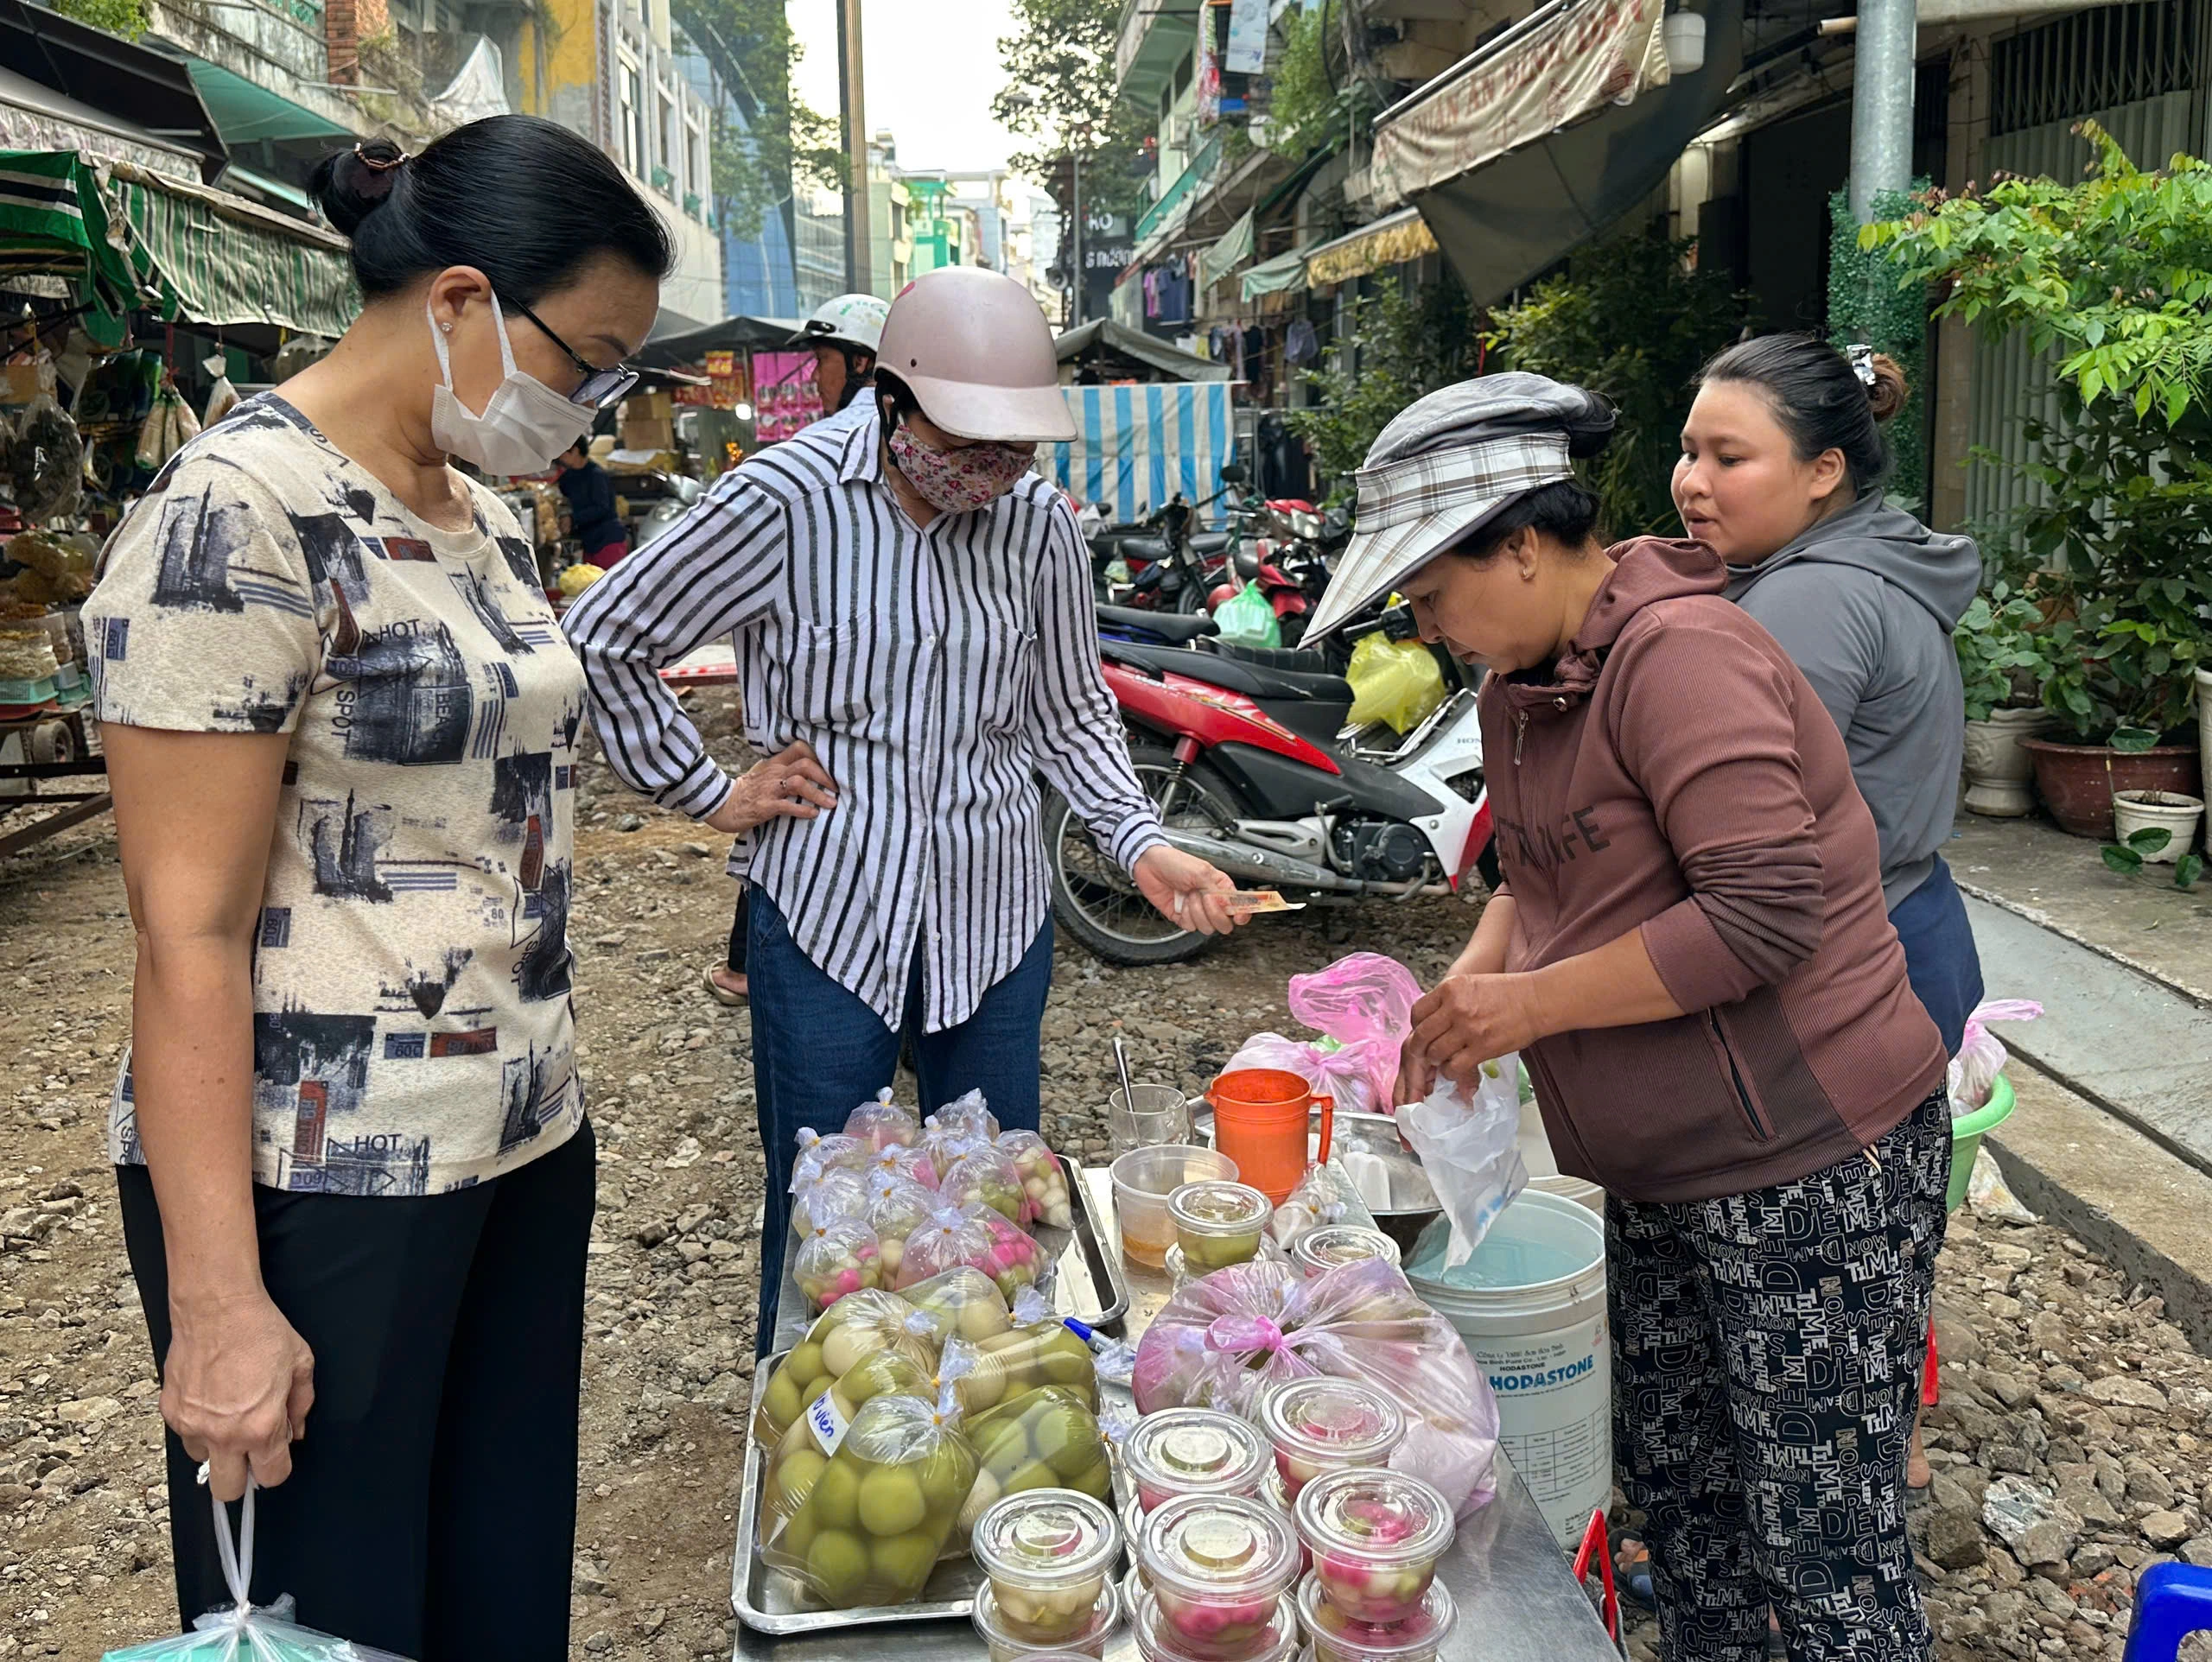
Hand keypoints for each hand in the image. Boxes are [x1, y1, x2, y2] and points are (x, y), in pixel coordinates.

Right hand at [162, 1290, 314, 1500]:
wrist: (216, 1307)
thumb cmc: (260, 1331)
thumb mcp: (300, 1364)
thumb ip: (300, 1405)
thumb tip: (294, 1431)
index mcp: (260, 1427)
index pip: (270, 1476)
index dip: (277, 1466)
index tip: (277, 1453)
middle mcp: (223, 1434)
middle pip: (227, 1492)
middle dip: (241, 1478)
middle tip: (250, 1450)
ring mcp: (193, 1426)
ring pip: (204, 1462)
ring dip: (217, 1448)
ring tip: (229, 1415)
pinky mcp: (171, 1412)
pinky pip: (186, 1436)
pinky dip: (199, 1426)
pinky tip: (211, 1399)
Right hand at [705, 743, 836, 834]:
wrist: (723, 805)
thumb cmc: (748, 790)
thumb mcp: (765, 772)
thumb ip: (784, 768)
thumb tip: (810, 768)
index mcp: (775, 762)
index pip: (800, 748)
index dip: (819, 755)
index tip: (833, 767)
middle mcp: (774, 773)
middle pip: (805, 765)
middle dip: (825, 776)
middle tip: (837, 788)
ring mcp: (769, 789)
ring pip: (799, 783)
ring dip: (818, 794)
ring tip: (831, 804)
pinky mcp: (765, 807)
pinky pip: (787, 806)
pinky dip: (803, 810)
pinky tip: (813, 814)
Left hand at [1133, 846, 1243, 935]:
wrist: (1150, 866)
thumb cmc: (1175, 863)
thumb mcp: (1202, 871)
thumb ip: (1218, 890)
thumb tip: (1229, 905)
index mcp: (1221, 887)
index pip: (1240, 906)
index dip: (1242, 914)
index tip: (1238, 916)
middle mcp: (1211, 901)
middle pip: (1225, 923)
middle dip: (1215, 914)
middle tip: (1205, 898)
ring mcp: (1197, 911)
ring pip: (1207, 927)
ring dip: (1196, 911)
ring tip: (1188, 896)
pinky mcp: (1182, 917)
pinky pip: (1190, 927)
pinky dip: (1185, 916)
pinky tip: (1179, 903)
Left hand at [1405, 972, 1542, 1093]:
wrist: (1535, 1001)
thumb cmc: (1507, 992)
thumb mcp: (1470, 985)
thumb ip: (1448, 1000)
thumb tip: (1431, 1020)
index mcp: (1450, 988)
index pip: (1418, 1012)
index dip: (1416, 1027)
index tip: (1422, 1033)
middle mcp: (1455, 1007)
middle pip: (1422, 1035)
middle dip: (1420, 1049)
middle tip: (1425, 1054)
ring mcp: (1468, 1028)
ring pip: (1435, 1053)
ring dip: (1436, 1061)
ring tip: (1443, 1061)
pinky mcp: (1481, 1047)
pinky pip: (1454, 1067)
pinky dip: (1451, 1072)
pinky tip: (1456, 1068)